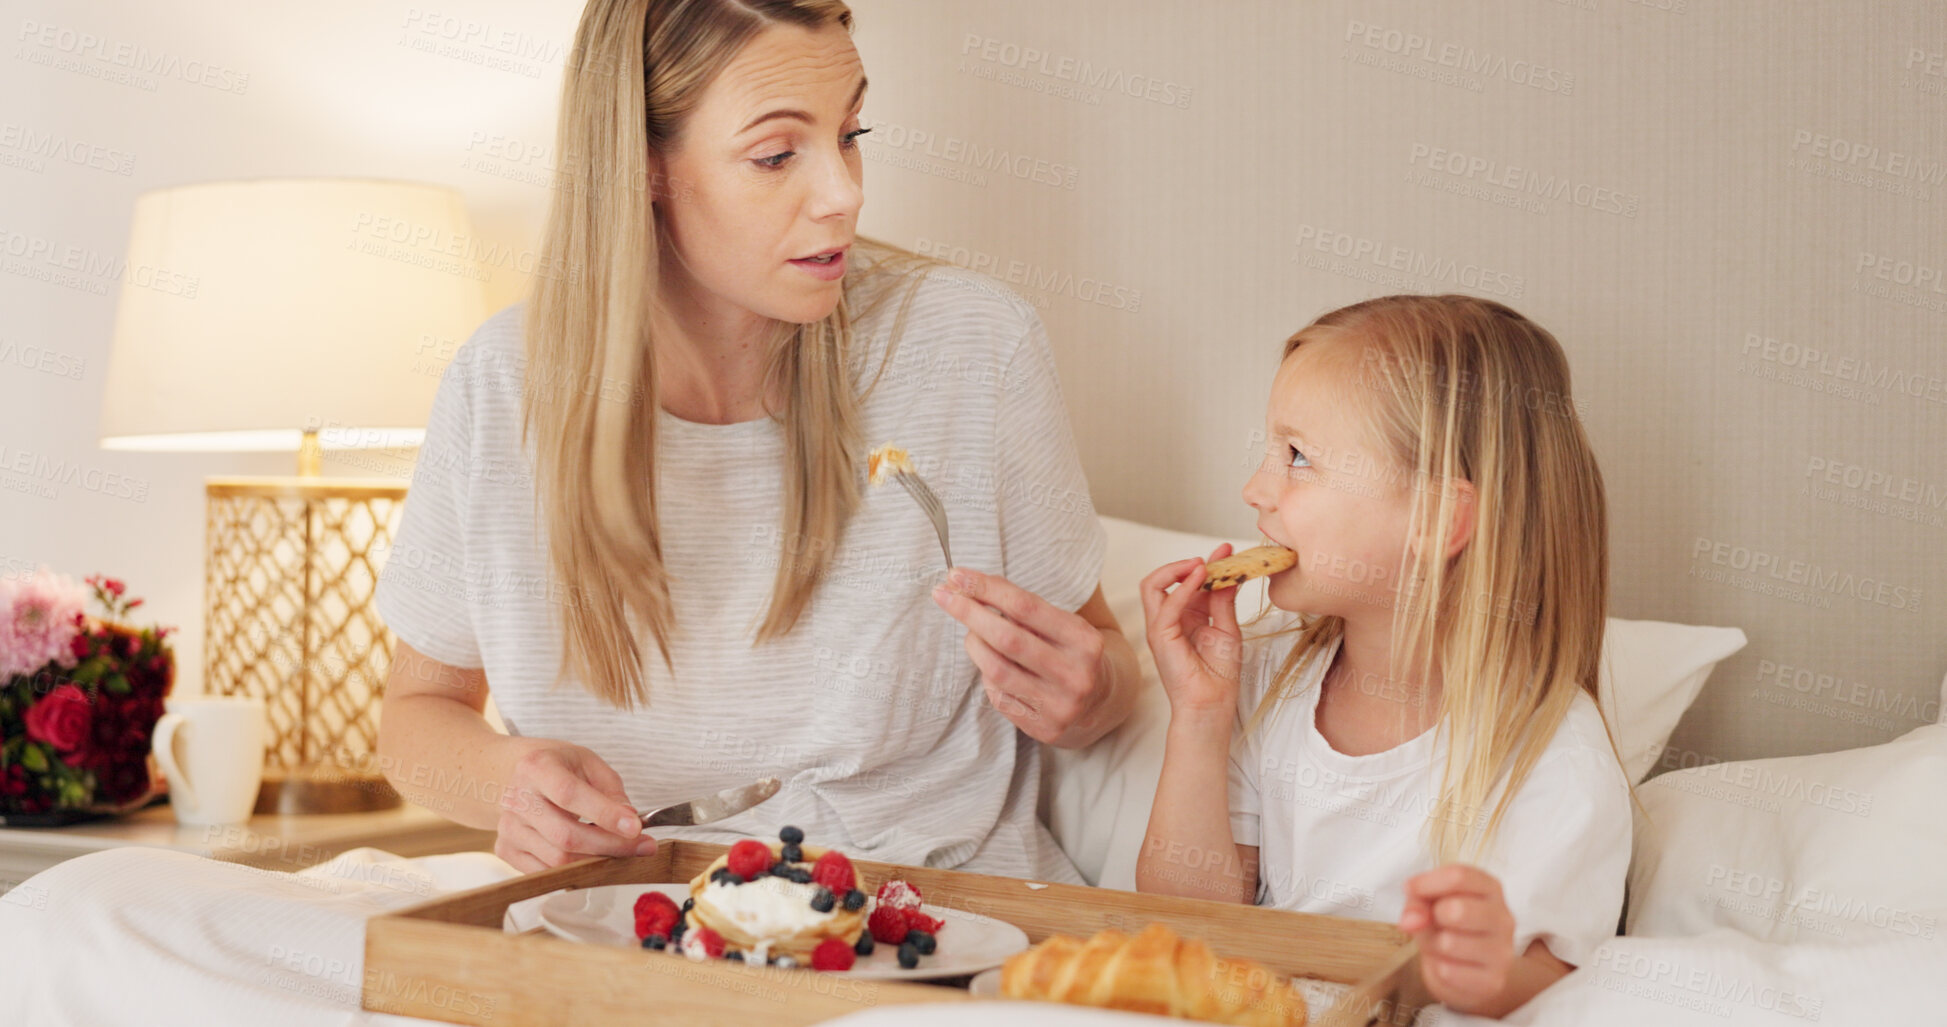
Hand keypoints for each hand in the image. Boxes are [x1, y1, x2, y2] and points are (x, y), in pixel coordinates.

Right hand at [493, 737, 657, 871]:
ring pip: (558, 860)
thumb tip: (629, 822)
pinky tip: (593, 858)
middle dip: (611, 846)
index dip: (604, 813)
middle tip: (643, 847)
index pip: (569, 794)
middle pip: (566, 836)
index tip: (635, 826)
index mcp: (537, 767)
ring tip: (622, 851)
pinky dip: (575, 870)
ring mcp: (508, 828)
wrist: (512, 775)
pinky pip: (546, 873)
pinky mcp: (506, 850)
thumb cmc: (556, 767)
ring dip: (598, 861)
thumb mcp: (587, 762)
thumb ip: (611, 790)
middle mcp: (517, 799)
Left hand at [931, 567, 1109, 745]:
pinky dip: (986, 674)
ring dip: (974, 644)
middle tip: (943, 595)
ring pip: (996, 670)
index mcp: (1084, 640)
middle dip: (969, 613)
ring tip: (971, 632)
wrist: (1103, 700)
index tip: (957, 576)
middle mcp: (1075, 674)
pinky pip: (998, 696)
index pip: (1025, 606)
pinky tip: (990, 664)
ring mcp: (1060, 706)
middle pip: (1007, 638)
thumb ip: (1025, 609)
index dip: (987, 589)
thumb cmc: (1071, 651)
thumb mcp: (1063, 624)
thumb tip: (969, 587)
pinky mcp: (1044, 729)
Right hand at [1139, 545, 1243, 716]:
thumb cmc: (1219, 675)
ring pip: (1152, 585)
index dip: (1207, 565)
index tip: (1227, 551)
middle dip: (1185, 564)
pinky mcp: (1159, 636)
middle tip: (1212, 558)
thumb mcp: (1228, 631)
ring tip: (1201, 565)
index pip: (1187, 582)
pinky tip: (1200, 578)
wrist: (1212, 704)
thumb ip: (1224, 602)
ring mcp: (1161, 627)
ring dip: (1177, 569)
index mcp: (1187, 617)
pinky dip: (1182, 588)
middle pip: (1162, 580)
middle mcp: (1170, 619)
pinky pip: (1165, 605)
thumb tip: (1230, 575)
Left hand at [1399, 864, 1517, 1011]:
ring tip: (1441, 945)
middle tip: (1434, 921)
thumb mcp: (1429, 905)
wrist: (1470, 971)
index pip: (1459, 876)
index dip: (1427, 882)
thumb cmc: (1448, 927)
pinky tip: (1448, 965)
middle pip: (1458, 909)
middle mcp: (1504, 918)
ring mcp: (1502, 951)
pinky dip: (1437, 968)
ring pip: (1449, 943)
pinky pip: (1447, 971)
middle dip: (1434, 915)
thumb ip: (1417, 903)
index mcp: (1490, 889)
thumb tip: (1411, 919)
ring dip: (1433, 944)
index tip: (1410, 889)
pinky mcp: (1493, 981)